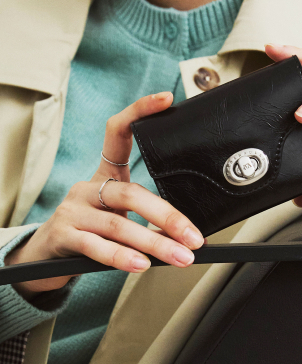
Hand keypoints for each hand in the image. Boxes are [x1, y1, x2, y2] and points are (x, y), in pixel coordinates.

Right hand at [5, 92, 205, 299]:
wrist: (45, 255)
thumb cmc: (92, 230)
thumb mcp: (117, 215)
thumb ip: (147, 217)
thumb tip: (191, 234)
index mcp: (104, 175)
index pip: (118, 132)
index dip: (139, 111)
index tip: (166, 99)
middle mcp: (87, 187)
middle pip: (131, 193)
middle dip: (168, 216)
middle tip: (194, 237)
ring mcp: (73, 210)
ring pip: (119, 224)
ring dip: (155, 243)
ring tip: (181, 257)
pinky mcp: (63, 235)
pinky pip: (96, 246)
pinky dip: (121, 257)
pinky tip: (142, 264)